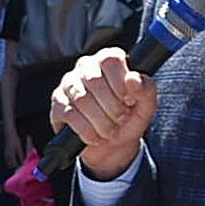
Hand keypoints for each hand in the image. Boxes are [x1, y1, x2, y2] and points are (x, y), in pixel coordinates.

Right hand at [48, 48, 155, 179]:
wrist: (111, 146)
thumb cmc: (128, 119)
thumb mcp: (145, 106)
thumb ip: (146, 90)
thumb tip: (134, 79)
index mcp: (108, 60)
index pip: (111, 60)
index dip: (120, 83)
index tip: (129, 101)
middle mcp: (86, 66)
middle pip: (95, 80)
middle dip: (112, 106)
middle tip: (121, 119)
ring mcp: (68, 84)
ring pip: (82, 99)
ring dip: (100, 121)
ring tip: (110, 130)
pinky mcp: (58, 103)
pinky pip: (69, 114)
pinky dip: (86, 130)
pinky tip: (95, 136)